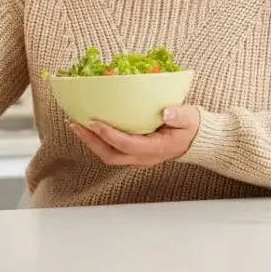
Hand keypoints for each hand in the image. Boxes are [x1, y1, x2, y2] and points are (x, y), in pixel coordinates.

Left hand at [70, 105, 200, 166]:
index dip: (109, 134)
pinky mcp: (133, 154)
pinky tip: (89, 127)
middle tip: (75, 123)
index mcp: (155, 149)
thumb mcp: (190, 118)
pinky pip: (111, 151)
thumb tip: (166, 113)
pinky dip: (97, 141)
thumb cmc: (191, 126)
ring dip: (90, 141)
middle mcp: (143, 157)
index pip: (127, 145)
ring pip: (108, 155)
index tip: (94, 121)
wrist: (195, 140)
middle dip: (90, 140)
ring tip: (75, 124)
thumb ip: (179, 116)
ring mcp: (137, 158)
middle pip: (111, 155)